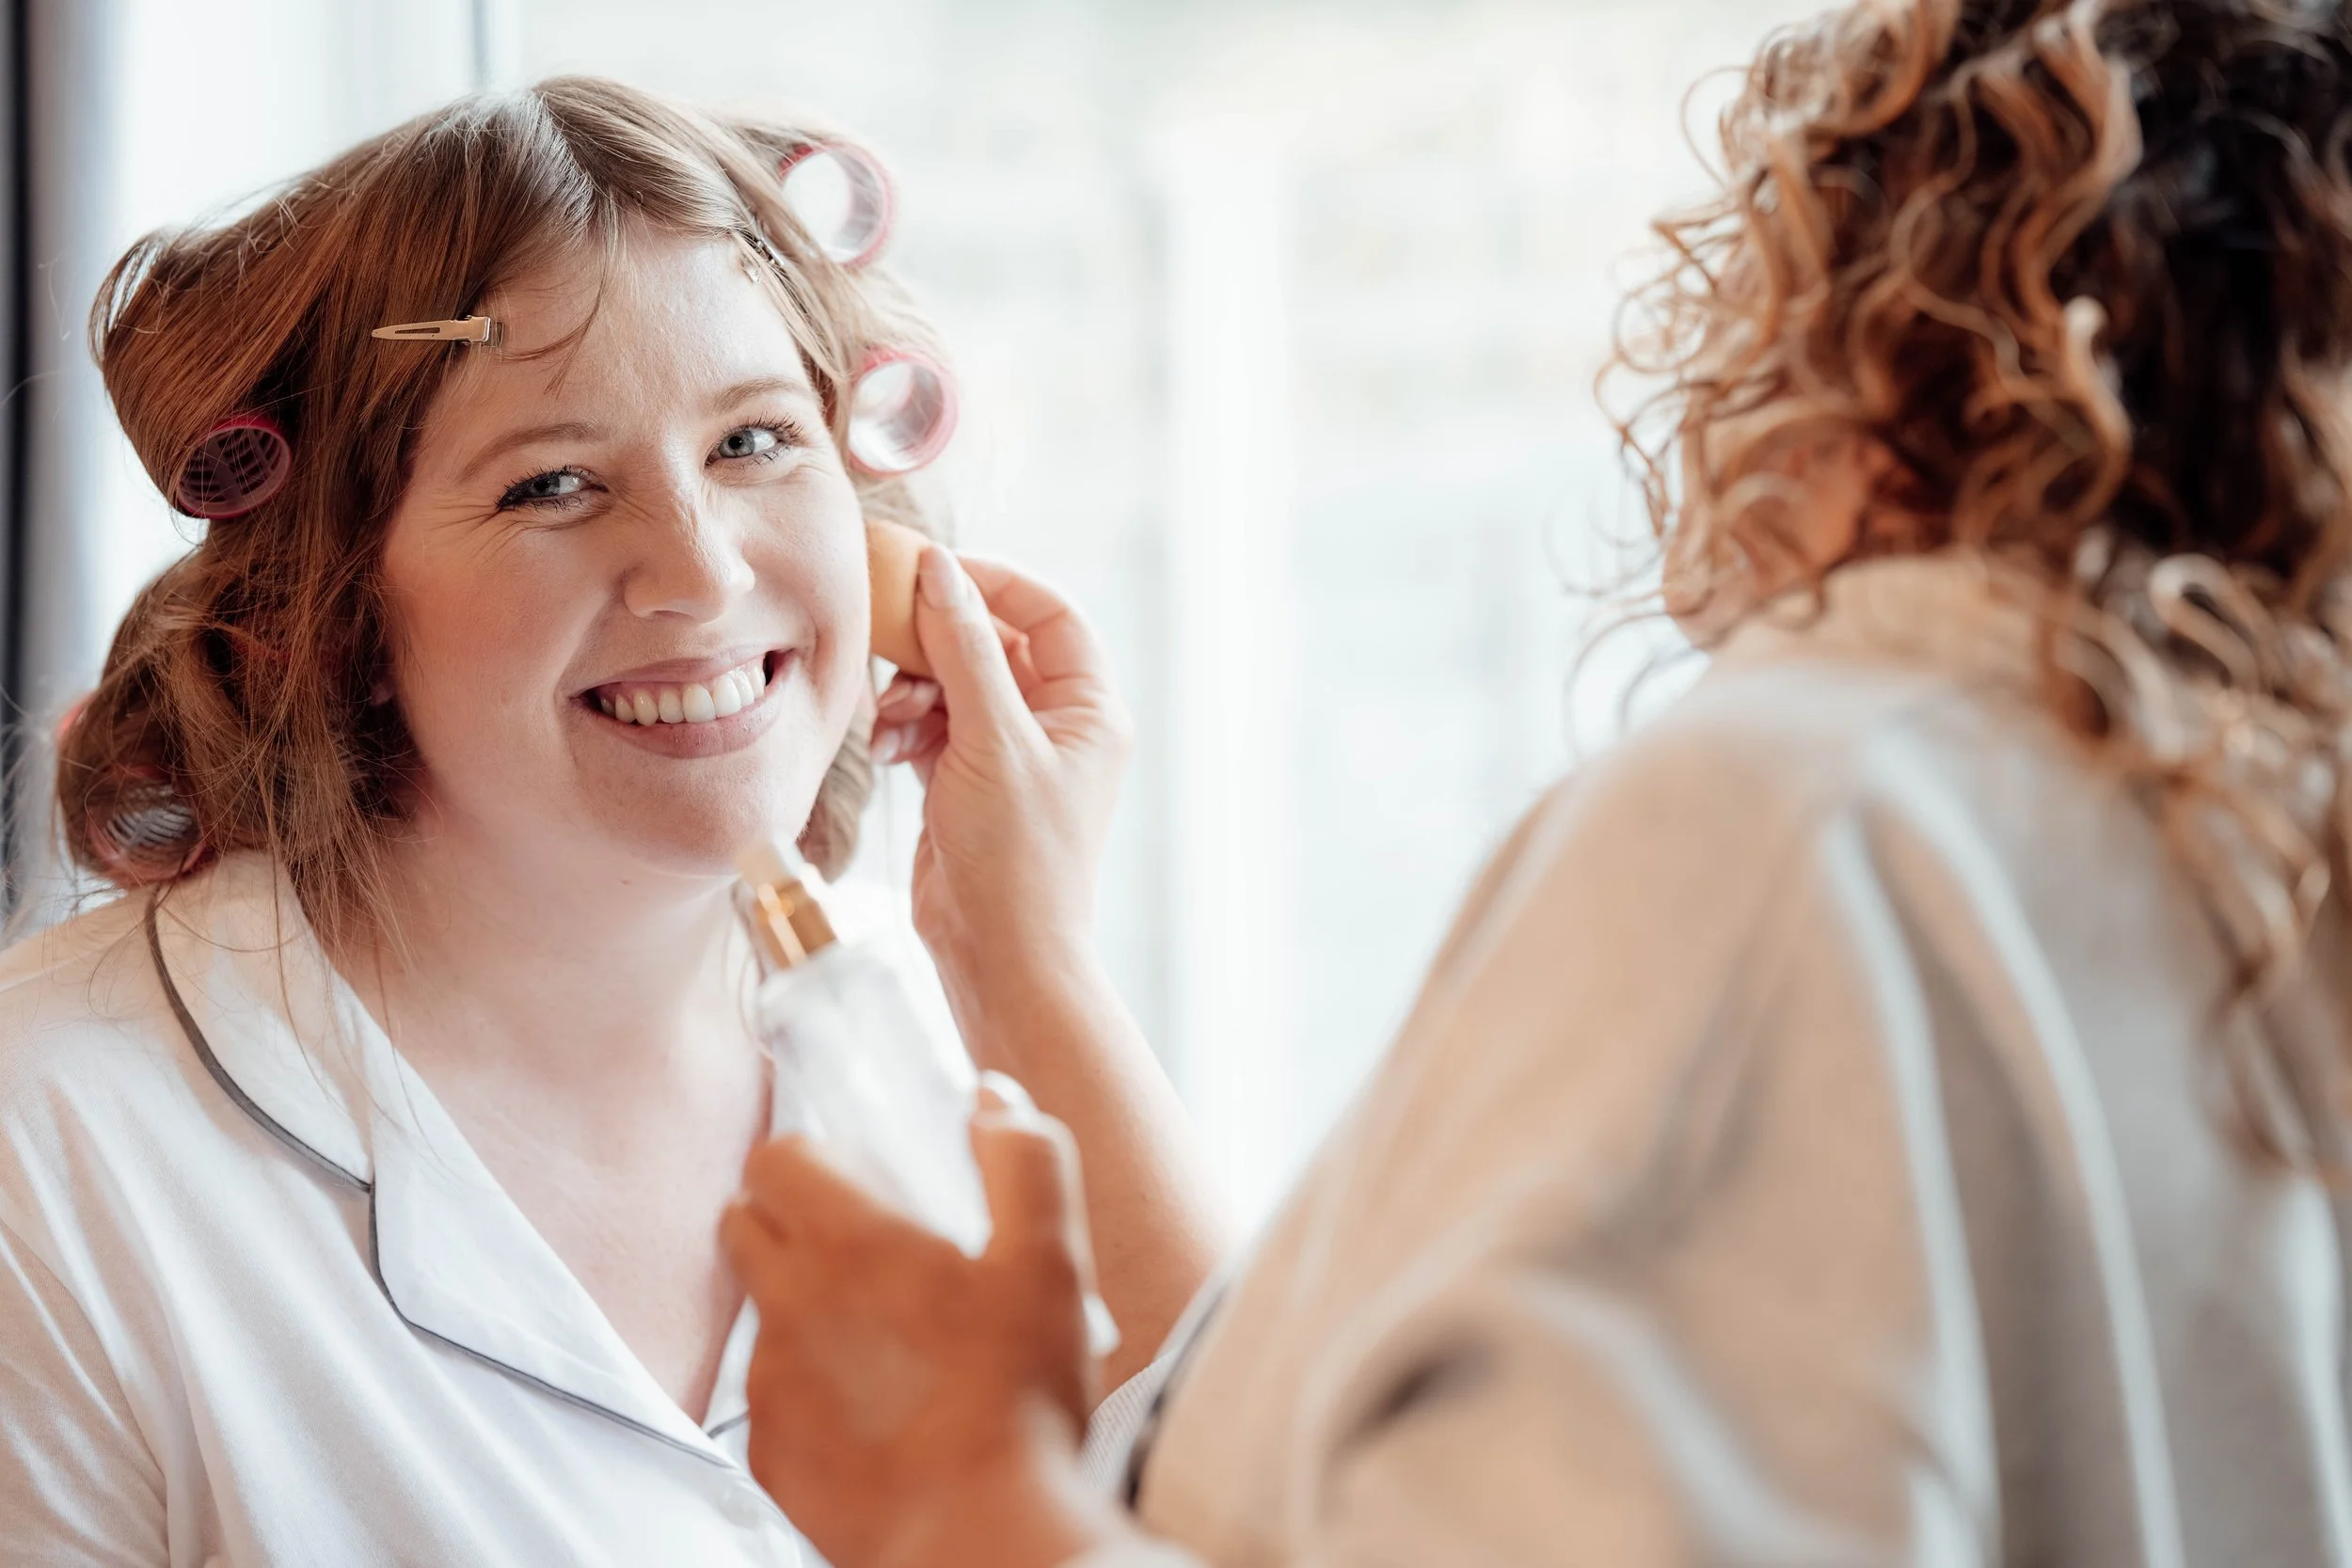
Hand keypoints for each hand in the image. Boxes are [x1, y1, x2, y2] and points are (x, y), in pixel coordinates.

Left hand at [721, 1105, 1126, 1567]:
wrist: (981, 1540)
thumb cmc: (1016, 1401)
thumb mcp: (1049, 1259)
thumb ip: (1024, 1158)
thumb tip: (991, 1100)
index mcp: (848, 1243)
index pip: (775, 1158)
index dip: (816, 1156)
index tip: (870, 1181)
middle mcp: (788, 1306)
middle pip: (745, 1224)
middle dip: (792, 1217)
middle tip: (872, 1248)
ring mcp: (771, 1386)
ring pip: (764, 1311)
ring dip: (807, 1304)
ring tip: (890, 1338)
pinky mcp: (772, 1455)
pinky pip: (774, 1394)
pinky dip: (813, 1386)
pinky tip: (881, 1406)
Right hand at [869, 549, 1131, 995]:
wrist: (997, 956)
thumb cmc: (1016, 857)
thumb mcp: (992, 741)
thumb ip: (965, 651)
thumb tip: (940, 570)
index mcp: (1088, 709)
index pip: (1049, 614)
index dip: (995, 585)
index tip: (933, 573)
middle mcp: (1056, 726)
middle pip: (993, 645)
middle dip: (938, 643)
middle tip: (889, 637)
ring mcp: (1009, 754)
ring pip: (954, 684)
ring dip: (913, 691)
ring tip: (889, 720)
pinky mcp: (966, 782)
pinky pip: (932, 726)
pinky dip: (905, 729)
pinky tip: (886, 749)